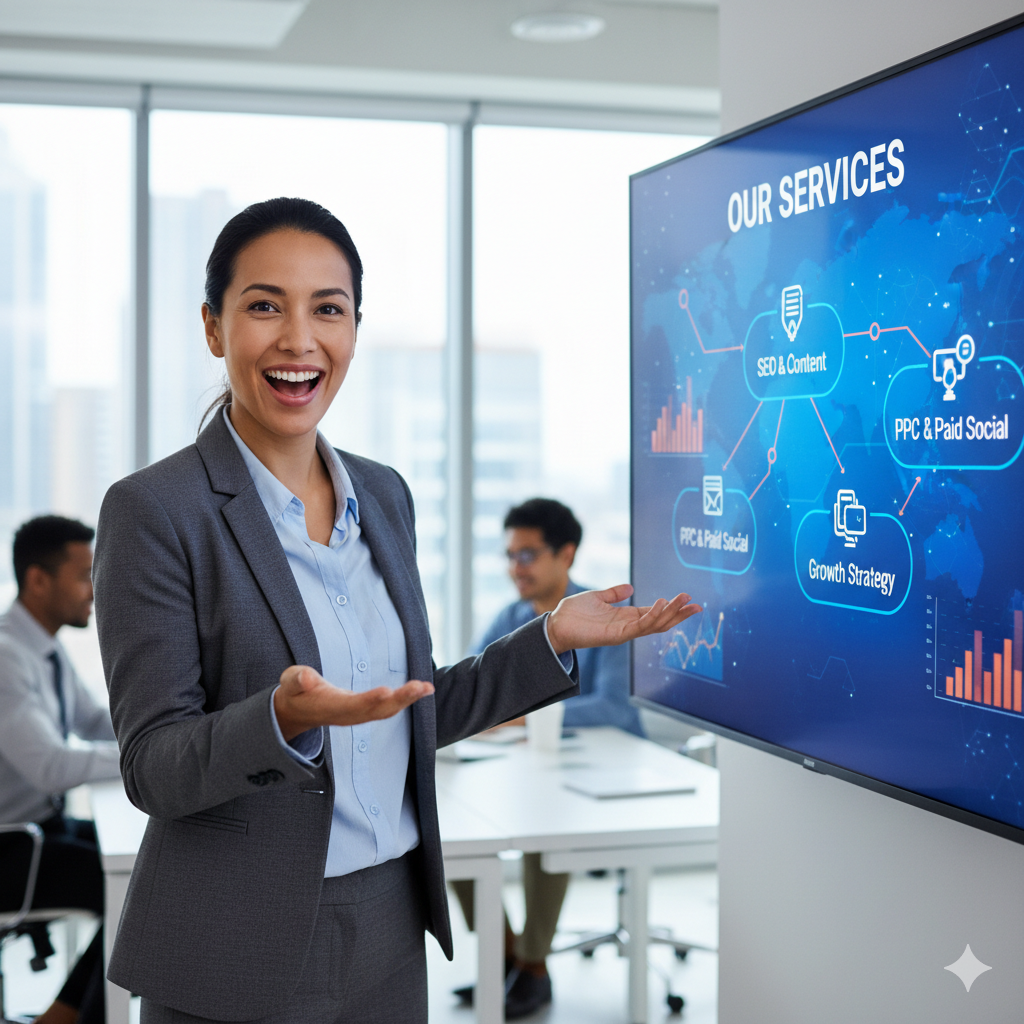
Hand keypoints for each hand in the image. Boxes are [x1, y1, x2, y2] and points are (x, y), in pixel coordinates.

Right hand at [273, 665, 433, 741]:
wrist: (298, 711)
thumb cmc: (295, 693)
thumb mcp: (289, 683)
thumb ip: (296, 680)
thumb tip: (306, 677)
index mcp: (330, 707)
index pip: (352, 705)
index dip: (369, 700)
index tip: (386, 691)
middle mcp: (348, 715)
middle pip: (377, 711)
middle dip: (400, 700)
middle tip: (420, 687)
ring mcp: (359, 715)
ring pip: (387, 711)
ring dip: (408, 700)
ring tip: (427, 688)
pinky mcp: (366, 710)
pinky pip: (389, 707)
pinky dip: (406, 698)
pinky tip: (423, 689)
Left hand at [546, 584, 700, 654]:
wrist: (555, 624)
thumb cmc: (573, 613)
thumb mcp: (597, 597)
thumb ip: (614, 593)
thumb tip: (630, 587)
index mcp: (626, 617)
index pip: (655, 613)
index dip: (672, 607)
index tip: (689, 600)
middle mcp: (628, 626)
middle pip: (660, 621)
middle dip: (679, 614)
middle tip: (696, 604)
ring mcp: (624, 632)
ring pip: (654, 624)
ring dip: (670, 613)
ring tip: (683, 600)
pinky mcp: (616, 635)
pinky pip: (639, 626)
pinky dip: (652, 616)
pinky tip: (661, 603)